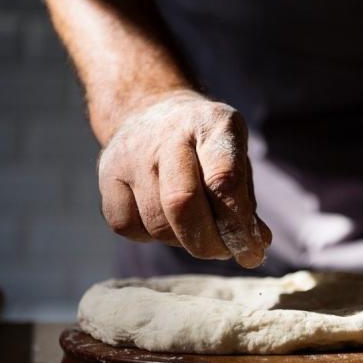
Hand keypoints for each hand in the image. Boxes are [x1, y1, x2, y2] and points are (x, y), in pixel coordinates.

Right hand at [97, 90, 271, 267]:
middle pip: (182, 203)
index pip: (224, 180)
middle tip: (223, 252)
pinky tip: (164, 220)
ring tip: (196, 231)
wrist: (152, 110)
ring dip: (183, 242)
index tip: (251, 252)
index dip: (239, 225)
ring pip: (157, 223)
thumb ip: (245, 202)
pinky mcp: (105, 174)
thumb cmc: (205, 147)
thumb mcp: (236, 159)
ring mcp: (131, 153)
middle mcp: (169, 134)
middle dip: (208, 242)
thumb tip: (257, 246)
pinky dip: (151, 237)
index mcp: (212, 124)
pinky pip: (128, 226)